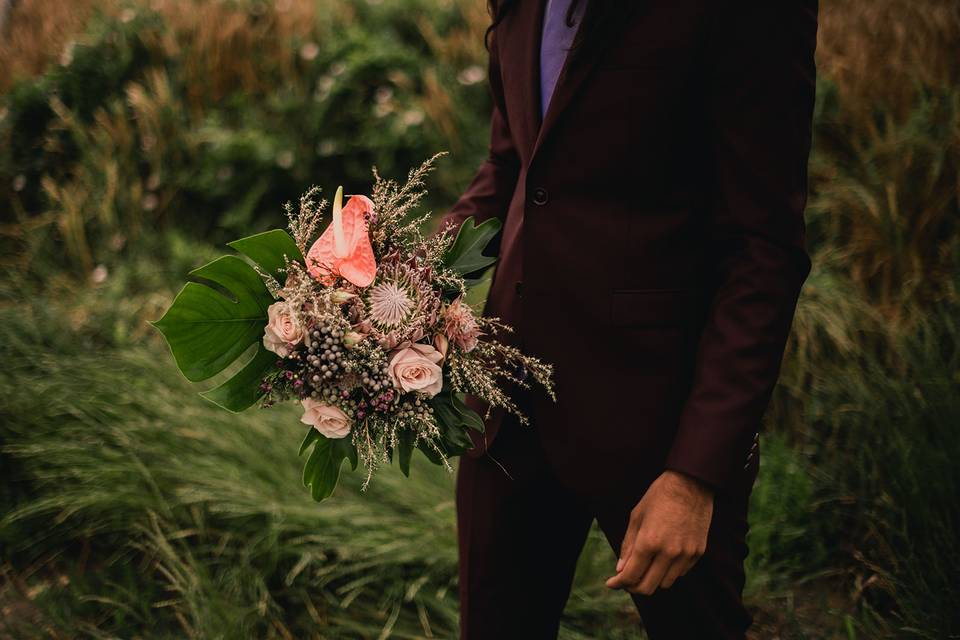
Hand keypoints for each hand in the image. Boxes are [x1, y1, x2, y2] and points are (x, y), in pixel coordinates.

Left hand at [605, 470, 713, 594]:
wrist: (691, 484)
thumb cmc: (658, 496)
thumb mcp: (636, 517)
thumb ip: (628, 545)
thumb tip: (620, 569)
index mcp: (649, 542)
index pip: (631, 576)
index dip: (619, 583)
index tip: (611, 583)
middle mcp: (668, 553)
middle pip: (648, 587)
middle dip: (633, 586)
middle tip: (627, 579)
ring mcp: (685, 554)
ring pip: (665, 583)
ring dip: (653, 579)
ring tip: (645, 566)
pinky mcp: (698, 553)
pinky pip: (680, 573)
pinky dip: (669, 571)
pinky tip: (663, 558)